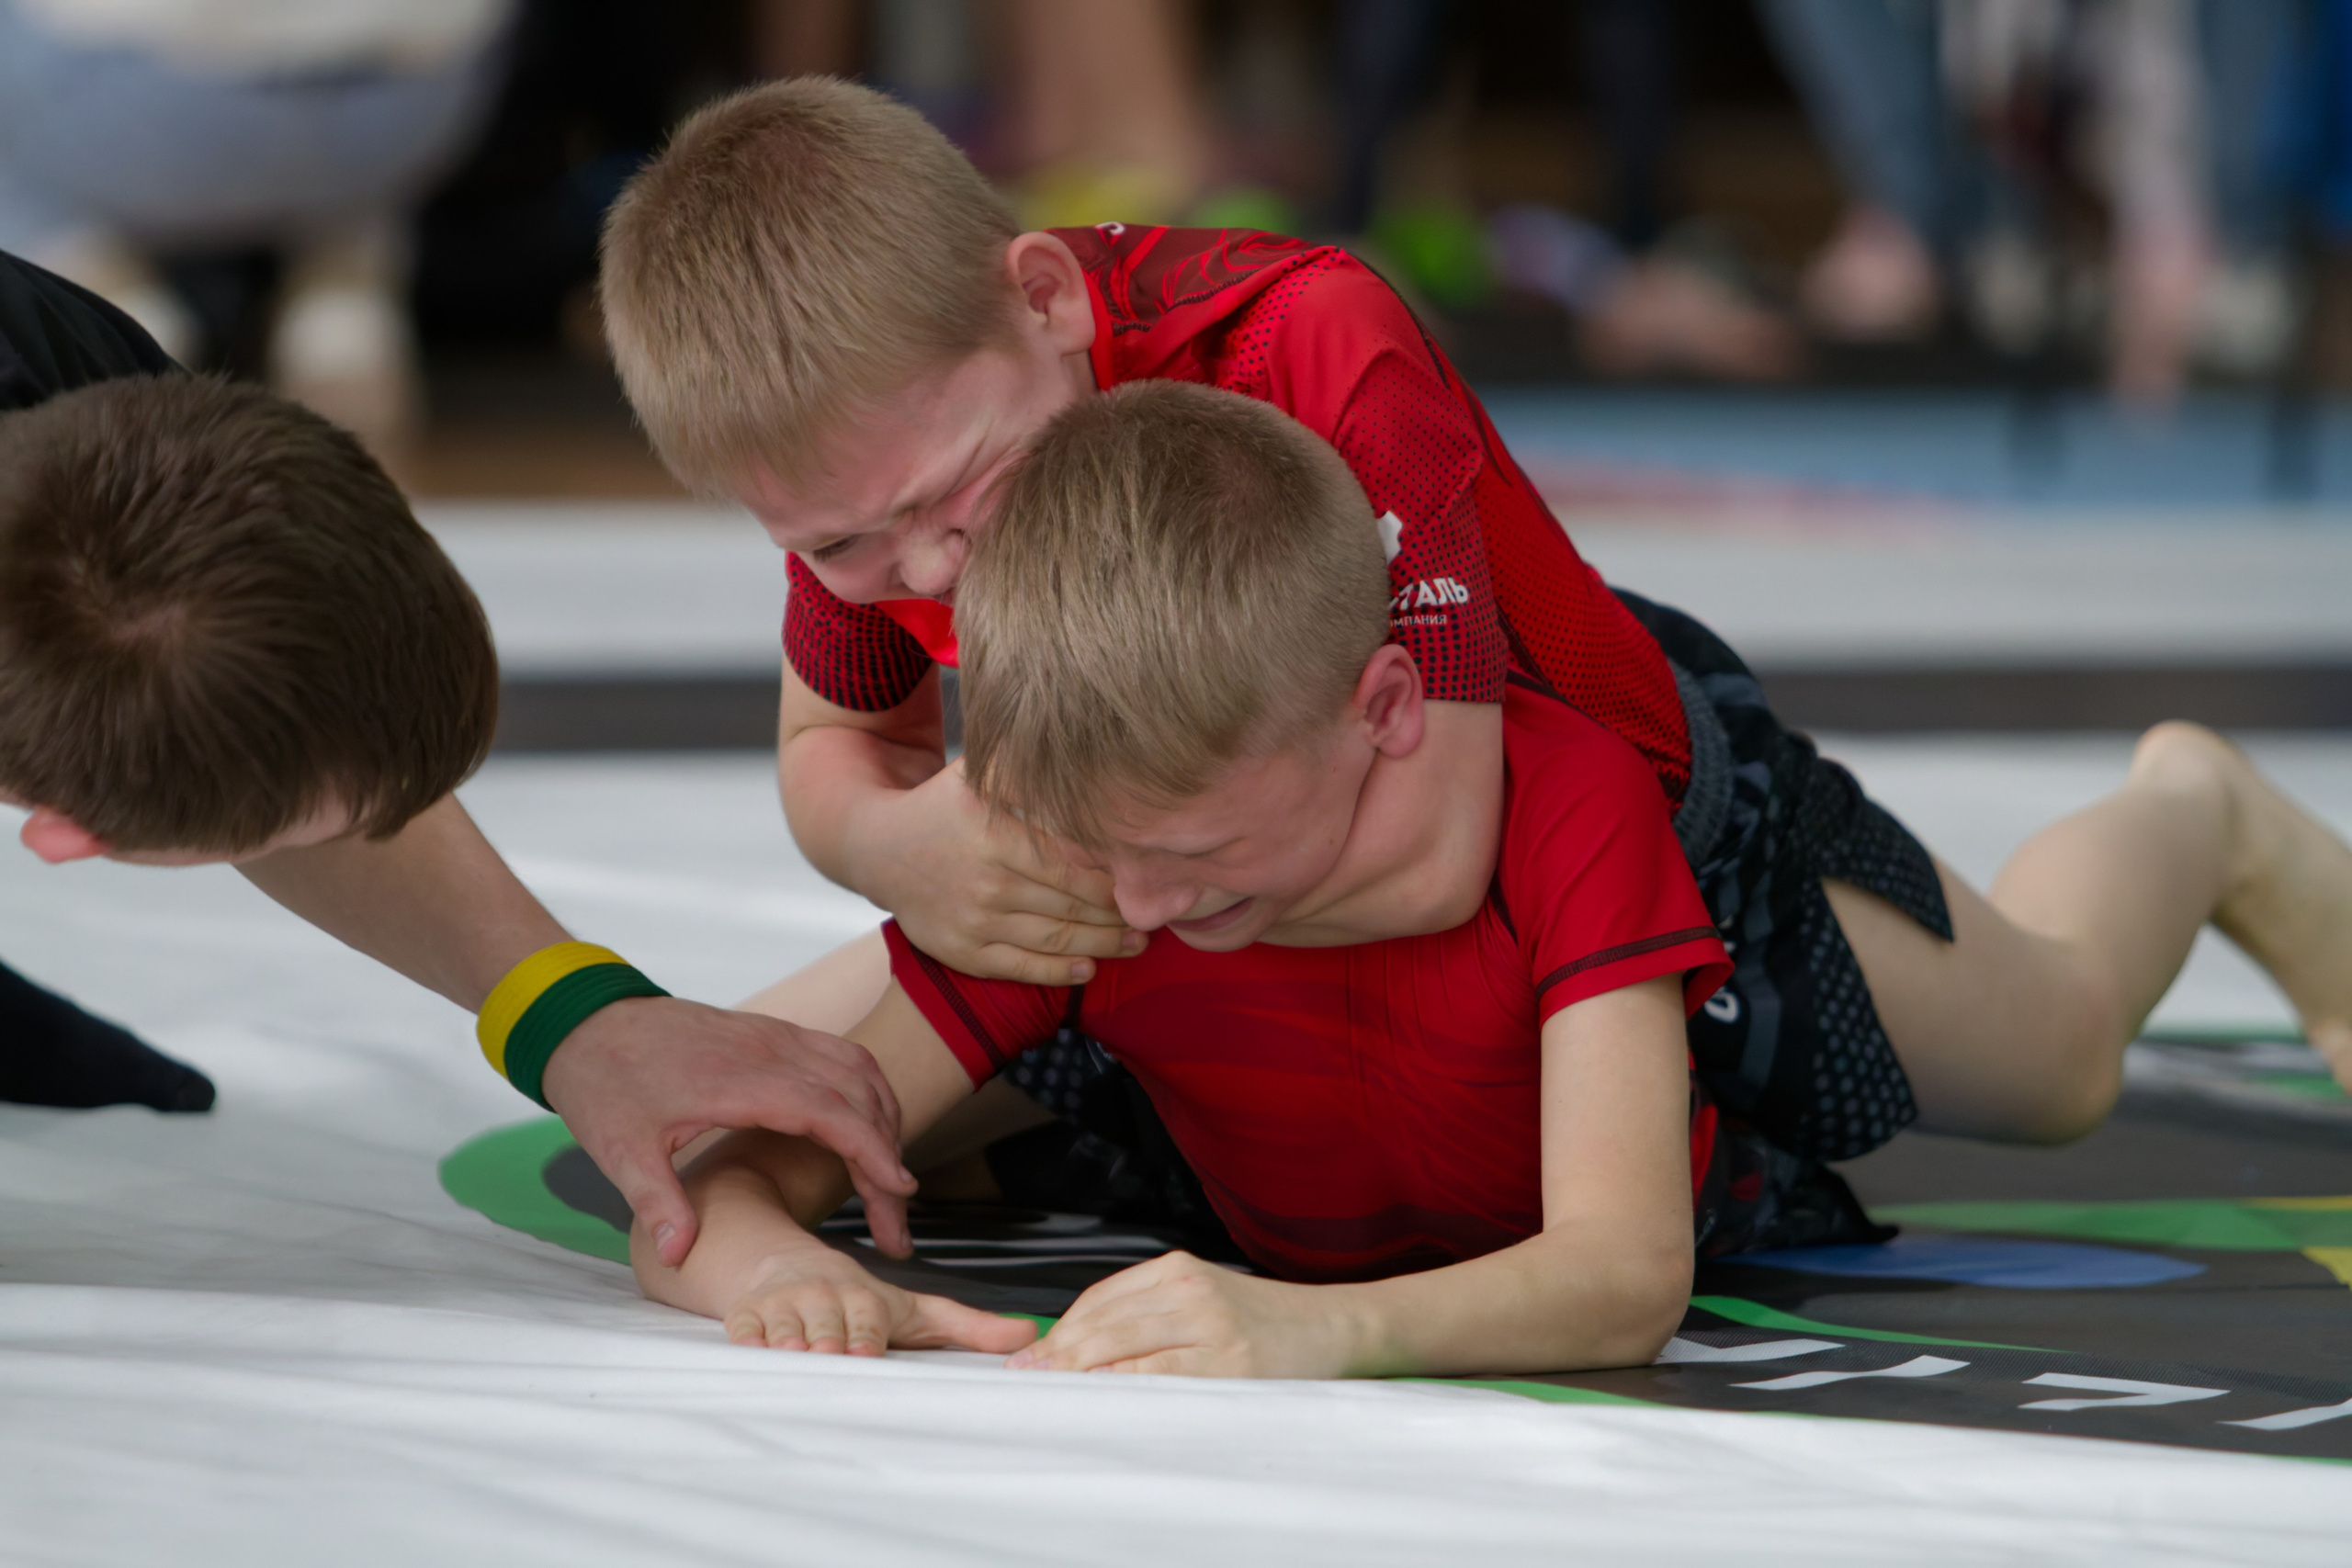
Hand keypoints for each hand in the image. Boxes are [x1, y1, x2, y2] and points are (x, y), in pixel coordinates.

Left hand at [541, 995, 917, 1268]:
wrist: (586, 1019)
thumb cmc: (604, 1081)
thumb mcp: (620, 1150)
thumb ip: (657, 1202)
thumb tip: (680, 1254)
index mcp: (741, 1080)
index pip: (832, 1112)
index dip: (872, 1152)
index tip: (898, 1192)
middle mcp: (770, 1050)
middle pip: (859, 1096)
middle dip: (888, 1156)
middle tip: (894, 1220)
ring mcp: (775, 1036)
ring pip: (859, 1068)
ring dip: (885, 1119)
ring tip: (888, 1178)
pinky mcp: (773, 1033)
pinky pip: (841, 1054)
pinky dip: (867, 1092)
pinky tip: (863, 1126)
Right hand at [725, 1241, 1038, 1357]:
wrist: (783, 1264)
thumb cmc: (857, 1298)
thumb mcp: (914, 1308)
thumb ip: (968, 1326)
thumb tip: (1030, 1334)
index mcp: (863, 1297)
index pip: (865, 1321)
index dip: (864, 1336)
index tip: (864, 1353)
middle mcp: (822, 1297)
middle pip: (825, 1328)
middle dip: (825, 1344)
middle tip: (827, 1358)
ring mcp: (782, 1308)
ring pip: (783, 1331)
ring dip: (786, 1346)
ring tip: (791, 1358)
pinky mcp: (746, 1317)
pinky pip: (743, 1333)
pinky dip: (746, 1345)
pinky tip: (751, 1355)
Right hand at [854, 763, 1140, 985]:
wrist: (879, 850)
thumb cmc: (943, 808)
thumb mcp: (974, 773)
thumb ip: (1021, 764)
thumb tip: (1078, 746)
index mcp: (995, 836)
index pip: (1071, 865)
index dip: (1115, 878)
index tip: (1145, 878)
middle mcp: (986, 882)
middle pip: (1072, 905)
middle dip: (1119, 914)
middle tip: (1154, 914)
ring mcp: (974, 922)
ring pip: (1055, 939)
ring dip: (1104, 945)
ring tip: (1137, 942)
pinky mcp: (962, 952)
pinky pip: (1022, 968)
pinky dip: (1061, 973)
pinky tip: (1090, 967)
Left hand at [1004, 1251, 1356, 1377]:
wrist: (1331, 1325)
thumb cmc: (1261, 1320)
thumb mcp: (1202, 1298)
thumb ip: (1149, 1313)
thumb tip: (1076, 1348)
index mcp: (1177, 1269)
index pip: (1100, 1300)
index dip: (1058, 1332)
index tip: (1025, 1359)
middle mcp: (1189, 1288)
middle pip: (1104, 1323)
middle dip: (1058, 1354)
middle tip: (1022, 1379)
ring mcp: (1210, 1323)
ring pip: (1124, 1346)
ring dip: (1079, 1370)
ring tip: (1048, 1390)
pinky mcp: (1230, 1359)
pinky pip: (1161, 1374)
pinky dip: (1124, 1385)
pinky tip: (1100, 1395)